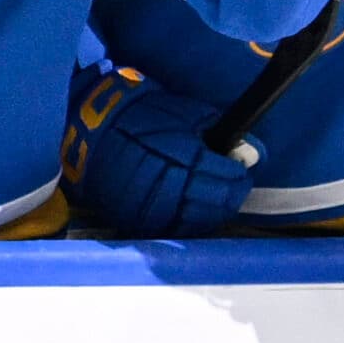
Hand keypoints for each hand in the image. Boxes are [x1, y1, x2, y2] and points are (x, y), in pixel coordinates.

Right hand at [61, 66, 256, 235]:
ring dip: (215, 211)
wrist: (92, 129)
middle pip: (217, 203)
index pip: (228, 179)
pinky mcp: (136, 221)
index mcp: (184, 156)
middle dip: (232, 194)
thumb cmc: (144, 115)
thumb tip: (251, 152)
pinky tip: (198, 211)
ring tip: (219, 198)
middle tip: (236, 185)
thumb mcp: (187, 113)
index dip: (241, 177)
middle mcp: (169, 186)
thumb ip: (220, 132)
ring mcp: (152, 207)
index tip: (244, 171)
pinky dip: (191, 221)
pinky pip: (174, 229)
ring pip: (198, 221)